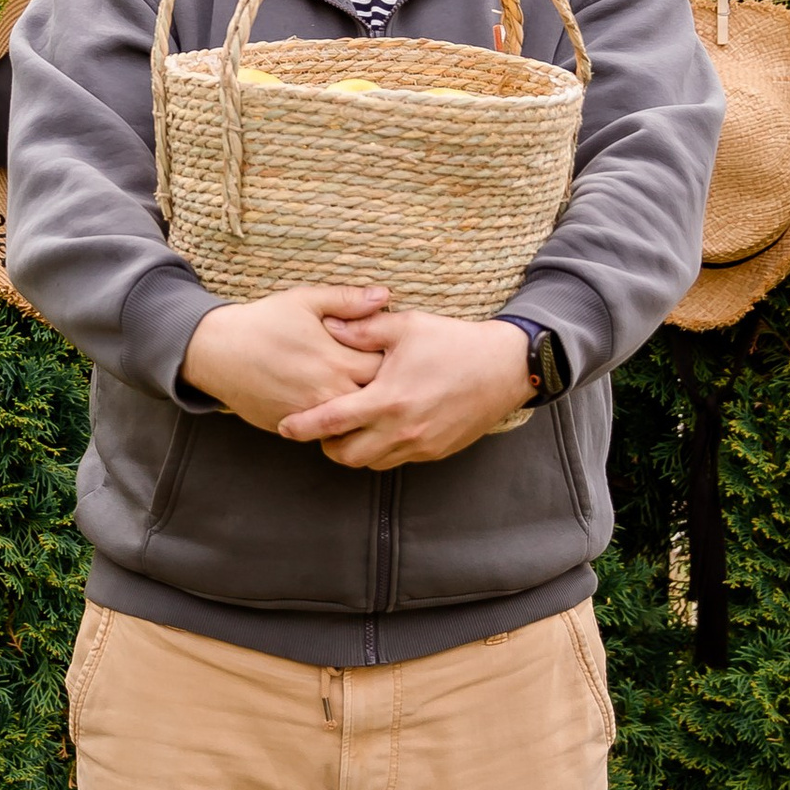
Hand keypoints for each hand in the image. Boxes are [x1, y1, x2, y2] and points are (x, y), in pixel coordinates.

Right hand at [181, 285, 392, 435]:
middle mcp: (328, 393)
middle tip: (393, 376)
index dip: (396, 359)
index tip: (397, 351)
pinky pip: (330, 432)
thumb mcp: (305, 301)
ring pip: (355, 421)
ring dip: (364, 409)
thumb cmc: (263, 322)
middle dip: (387, 388)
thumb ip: (347, 300)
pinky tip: (344, 408)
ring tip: (373, 395)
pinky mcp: (296, 428)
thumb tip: (384, 295)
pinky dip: (340, 422)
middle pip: (377, 399)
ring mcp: (313, 415)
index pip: (387, 367)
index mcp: (336, 359)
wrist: (217, 353)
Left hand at [278, 310, 533, 467]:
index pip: (331, 422)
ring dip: (356, 450)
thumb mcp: (406, 326)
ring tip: (352, 428)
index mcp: (388, 398)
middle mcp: (401, 429)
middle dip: (327, 445)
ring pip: (371, 463)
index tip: (284, 427)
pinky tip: (383, 428)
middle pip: (345, 455)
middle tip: (322, 427)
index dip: (302, 427)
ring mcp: (420, 444)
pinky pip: (397, 460)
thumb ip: (363, 329)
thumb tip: (328, 327)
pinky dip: (383, 449)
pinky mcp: (435, 451)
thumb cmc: (454, 342)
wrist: (504, 368)